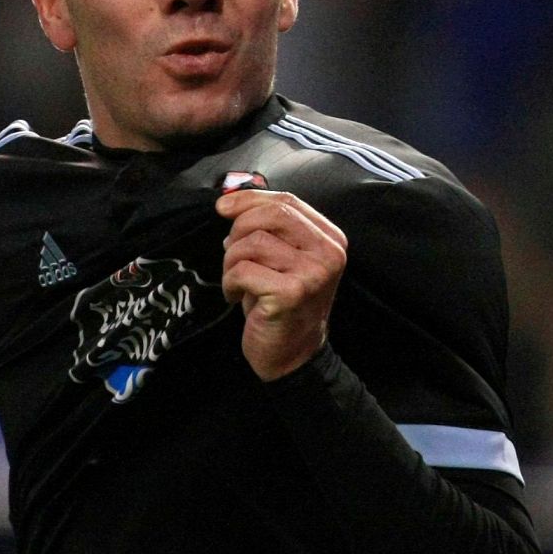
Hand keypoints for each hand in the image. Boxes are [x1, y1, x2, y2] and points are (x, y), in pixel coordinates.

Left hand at [216, 189, 346, 380]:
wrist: (292, 354)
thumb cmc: (280, 302)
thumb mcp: (281, 258)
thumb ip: (268, 228)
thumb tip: (229, 202)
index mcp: (330, 238)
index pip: (287, 201)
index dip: (249, 199)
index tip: (222, 206)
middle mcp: (328, 253)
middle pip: (272, 214)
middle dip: (239, 230)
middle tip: (232, 255)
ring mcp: (312, 273)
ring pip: (252, 242)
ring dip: (231, 262)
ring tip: (237, 282)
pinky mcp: (291, 293)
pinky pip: (242, 270)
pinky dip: (229, 283)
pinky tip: (237, 297)